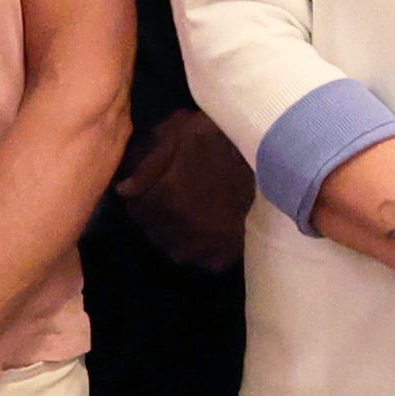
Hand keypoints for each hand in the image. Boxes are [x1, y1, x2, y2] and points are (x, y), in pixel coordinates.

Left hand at [113, 109, 250, 272]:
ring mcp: (202, 247)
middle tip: (172, 199)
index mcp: (164, 199)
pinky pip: (201, 260)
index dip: (140, 196)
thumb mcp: (179, 135)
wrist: (271, 153)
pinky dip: (201, 248)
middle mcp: (180, 228)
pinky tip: (209, 229)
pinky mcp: (223, 256)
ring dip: (175, 234)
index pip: (134, 208)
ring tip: (189, 215)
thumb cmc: (221, 136)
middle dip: (156, 215)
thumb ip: (147, 165)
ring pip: (173, 249)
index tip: (152, 187)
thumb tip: (123, 190)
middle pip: (151, 230)